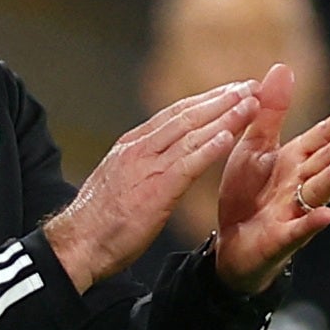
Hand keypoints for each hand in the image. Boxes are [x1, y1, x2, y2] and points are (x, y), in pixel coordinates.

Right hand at [44, 80, 261, 292]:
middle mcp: (139, 148)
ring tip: (250, 103)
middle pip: (186, 115)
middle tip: (249, 87)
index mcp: (130, 146)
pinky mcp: (156, 188)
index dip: (204, 101)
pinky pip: (189, 163)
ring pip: (191, 132)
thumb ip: (138, 166)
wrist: (79, 243)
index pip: (173, 114)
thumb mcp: (118, 181)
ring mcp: (146, 166)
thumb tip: (154, 162)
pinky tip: (230, 136)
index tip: (228, 92)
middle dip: (221, 99)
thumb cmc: (98, 221)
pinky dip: (210, 147)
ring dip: (225, 116)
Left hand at [214, 64, 329, 293]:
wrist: (230, 242)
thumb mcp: (254, 147)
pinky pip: (297, 230)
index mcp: (295, 160)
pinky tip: (327, 215)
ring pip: (320, 191)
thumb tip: (283, 67)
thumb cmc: (248, 192)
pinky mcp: (281, 239)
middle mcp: (302, 184)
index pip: (322, 138)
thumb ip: (270, 112)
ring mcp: (295, 212)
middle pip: (327, 161)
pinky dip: (310, 223)